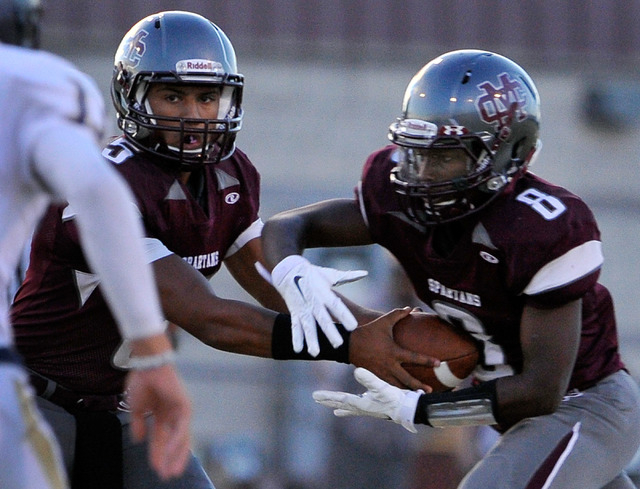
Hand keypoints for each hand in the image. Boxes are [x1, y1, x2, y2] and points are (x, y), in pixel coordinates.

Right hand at [125, 364, 191, 479]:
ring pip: (181, 438)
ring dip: (176, 455)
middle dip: (170, 459)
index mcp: (161, 415)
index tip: (156, 470)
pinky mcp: (185, 406)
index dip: (157, 454)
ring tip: (172, 471)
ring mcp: (180, 411)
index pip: (160, 439)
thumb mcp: (136, 408)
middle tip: (167, 476)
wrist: (148, 365)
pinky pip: (182, 427)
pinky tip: (170, 452)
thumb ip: (138, 424)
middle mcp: (173, 414)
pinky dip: (176, 440)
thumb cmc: (142, 381)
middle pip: (174, 442)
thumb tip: (138, 439)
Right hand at [269, 255, 367, 355]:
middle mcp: (314, 302)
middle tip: (338, 344)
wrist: (288, 270)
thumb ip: (348, 276)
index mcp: (324, 292)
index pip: (336, 305)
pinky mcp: (295, 312)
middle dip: (329, 332)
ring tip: (315, 353)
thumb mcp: (330, 274)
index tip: (353, 326)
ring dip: (311, 339)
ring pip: (308, 326)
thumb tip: (365, 273)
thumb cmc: (314, 274)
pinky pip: (295, 326)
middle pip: (322, 319)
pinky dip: (296, 337)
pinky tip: (298, 350)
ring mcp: (303, 308)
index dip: (344, 315)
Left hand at [312, 367, 422, 432]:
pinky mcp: (376, 406)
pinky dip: (354, 406)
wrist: (409, 409)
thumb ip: (370, 379)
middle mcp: (363, 407)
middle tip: (316, 399)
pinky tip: (356, 405)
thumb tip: (357, 371)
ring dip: (340, 405)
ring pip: (350, 406)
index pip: (340, 399)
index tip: (314, 396)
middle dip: (329, 401)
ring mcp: (369, 408)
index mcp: (361, 403)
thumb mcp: (382, 387)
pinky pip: (361, 405)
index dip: (327, 397)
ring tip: (334, 410)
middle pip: (342, 403)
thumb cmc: (396, 399)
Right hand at [349, 308, 438, 390]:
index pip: (413, 358)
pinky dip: (395, 391)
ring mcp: (381, 373)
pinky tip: (401, 394)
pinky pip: (387, 386)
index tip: (438, 363)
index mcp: (393, 352)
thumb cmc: (368, 332)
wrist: (348, 344)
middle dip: (419, 385)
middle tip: (429, 390)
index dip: (427, 360)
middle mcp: (389, 365)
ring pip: (397, 386)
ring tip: (417, 396)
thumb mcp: (383, 322)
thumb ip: (397, 314)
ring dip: (407, 391)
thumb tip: (410, 308)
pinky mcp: (375, 376)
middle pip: (406, 379)